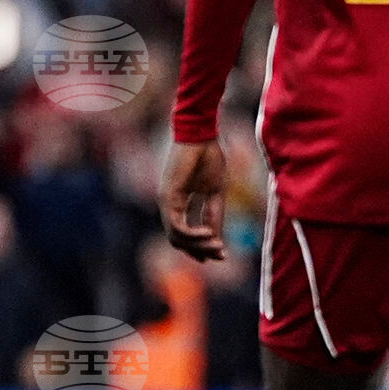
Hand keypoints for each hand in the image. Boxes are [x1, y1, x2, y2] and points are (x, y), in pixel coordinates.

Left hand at [160, 136, 230, 262]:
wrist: (201, 134)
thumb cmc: (209, 158)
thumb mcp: (215, 193)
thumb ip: (214, 215)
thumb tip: (217, 239)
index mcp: (179, 203)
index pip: (185, 234)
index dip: (201, 247)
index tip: (221, 255)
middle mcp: (169, 205)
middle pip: (179, 240)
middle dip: (200, 250)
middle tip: (220, 253)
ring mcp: (166, 201)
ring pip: (177, 237)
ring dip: (198, 246)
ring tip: (216, 245)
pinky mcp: (168, 197)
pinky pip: (177, 226)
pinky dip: (192, 235)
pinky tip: (208, 235)